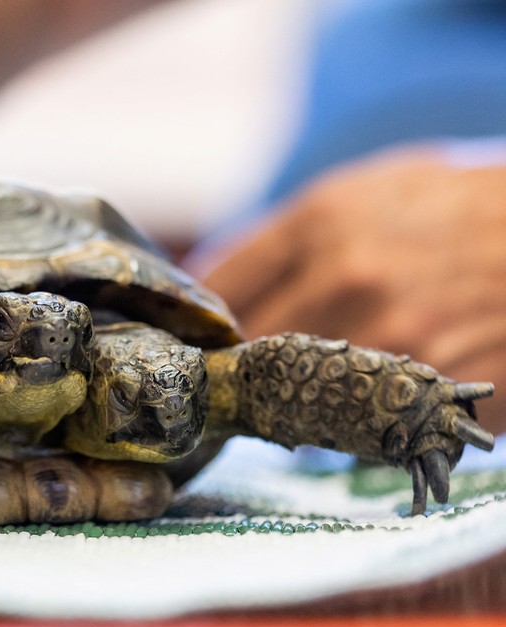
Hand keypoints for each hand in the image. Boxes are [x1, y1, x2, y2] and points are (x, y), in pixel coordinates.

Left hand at [187, 146, 505, 433]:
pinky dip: (346, 408)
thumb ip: (290, 234)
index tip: (194, 335)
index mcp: (324, 218)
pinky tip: (354, 396)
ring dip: (286, 391)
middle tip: (232, 372)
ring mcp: (391, 335)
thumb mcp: (372, 188)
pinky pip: (358, 408)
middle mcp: (347, 276)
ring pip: (296, 385)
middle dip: (235, 361)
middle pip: (247, 344)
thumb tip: (210, 285)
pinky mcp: (429, 382)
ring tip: (296, 386)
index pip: (218, 285)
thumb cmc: (461, 205)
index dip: (198, 318)